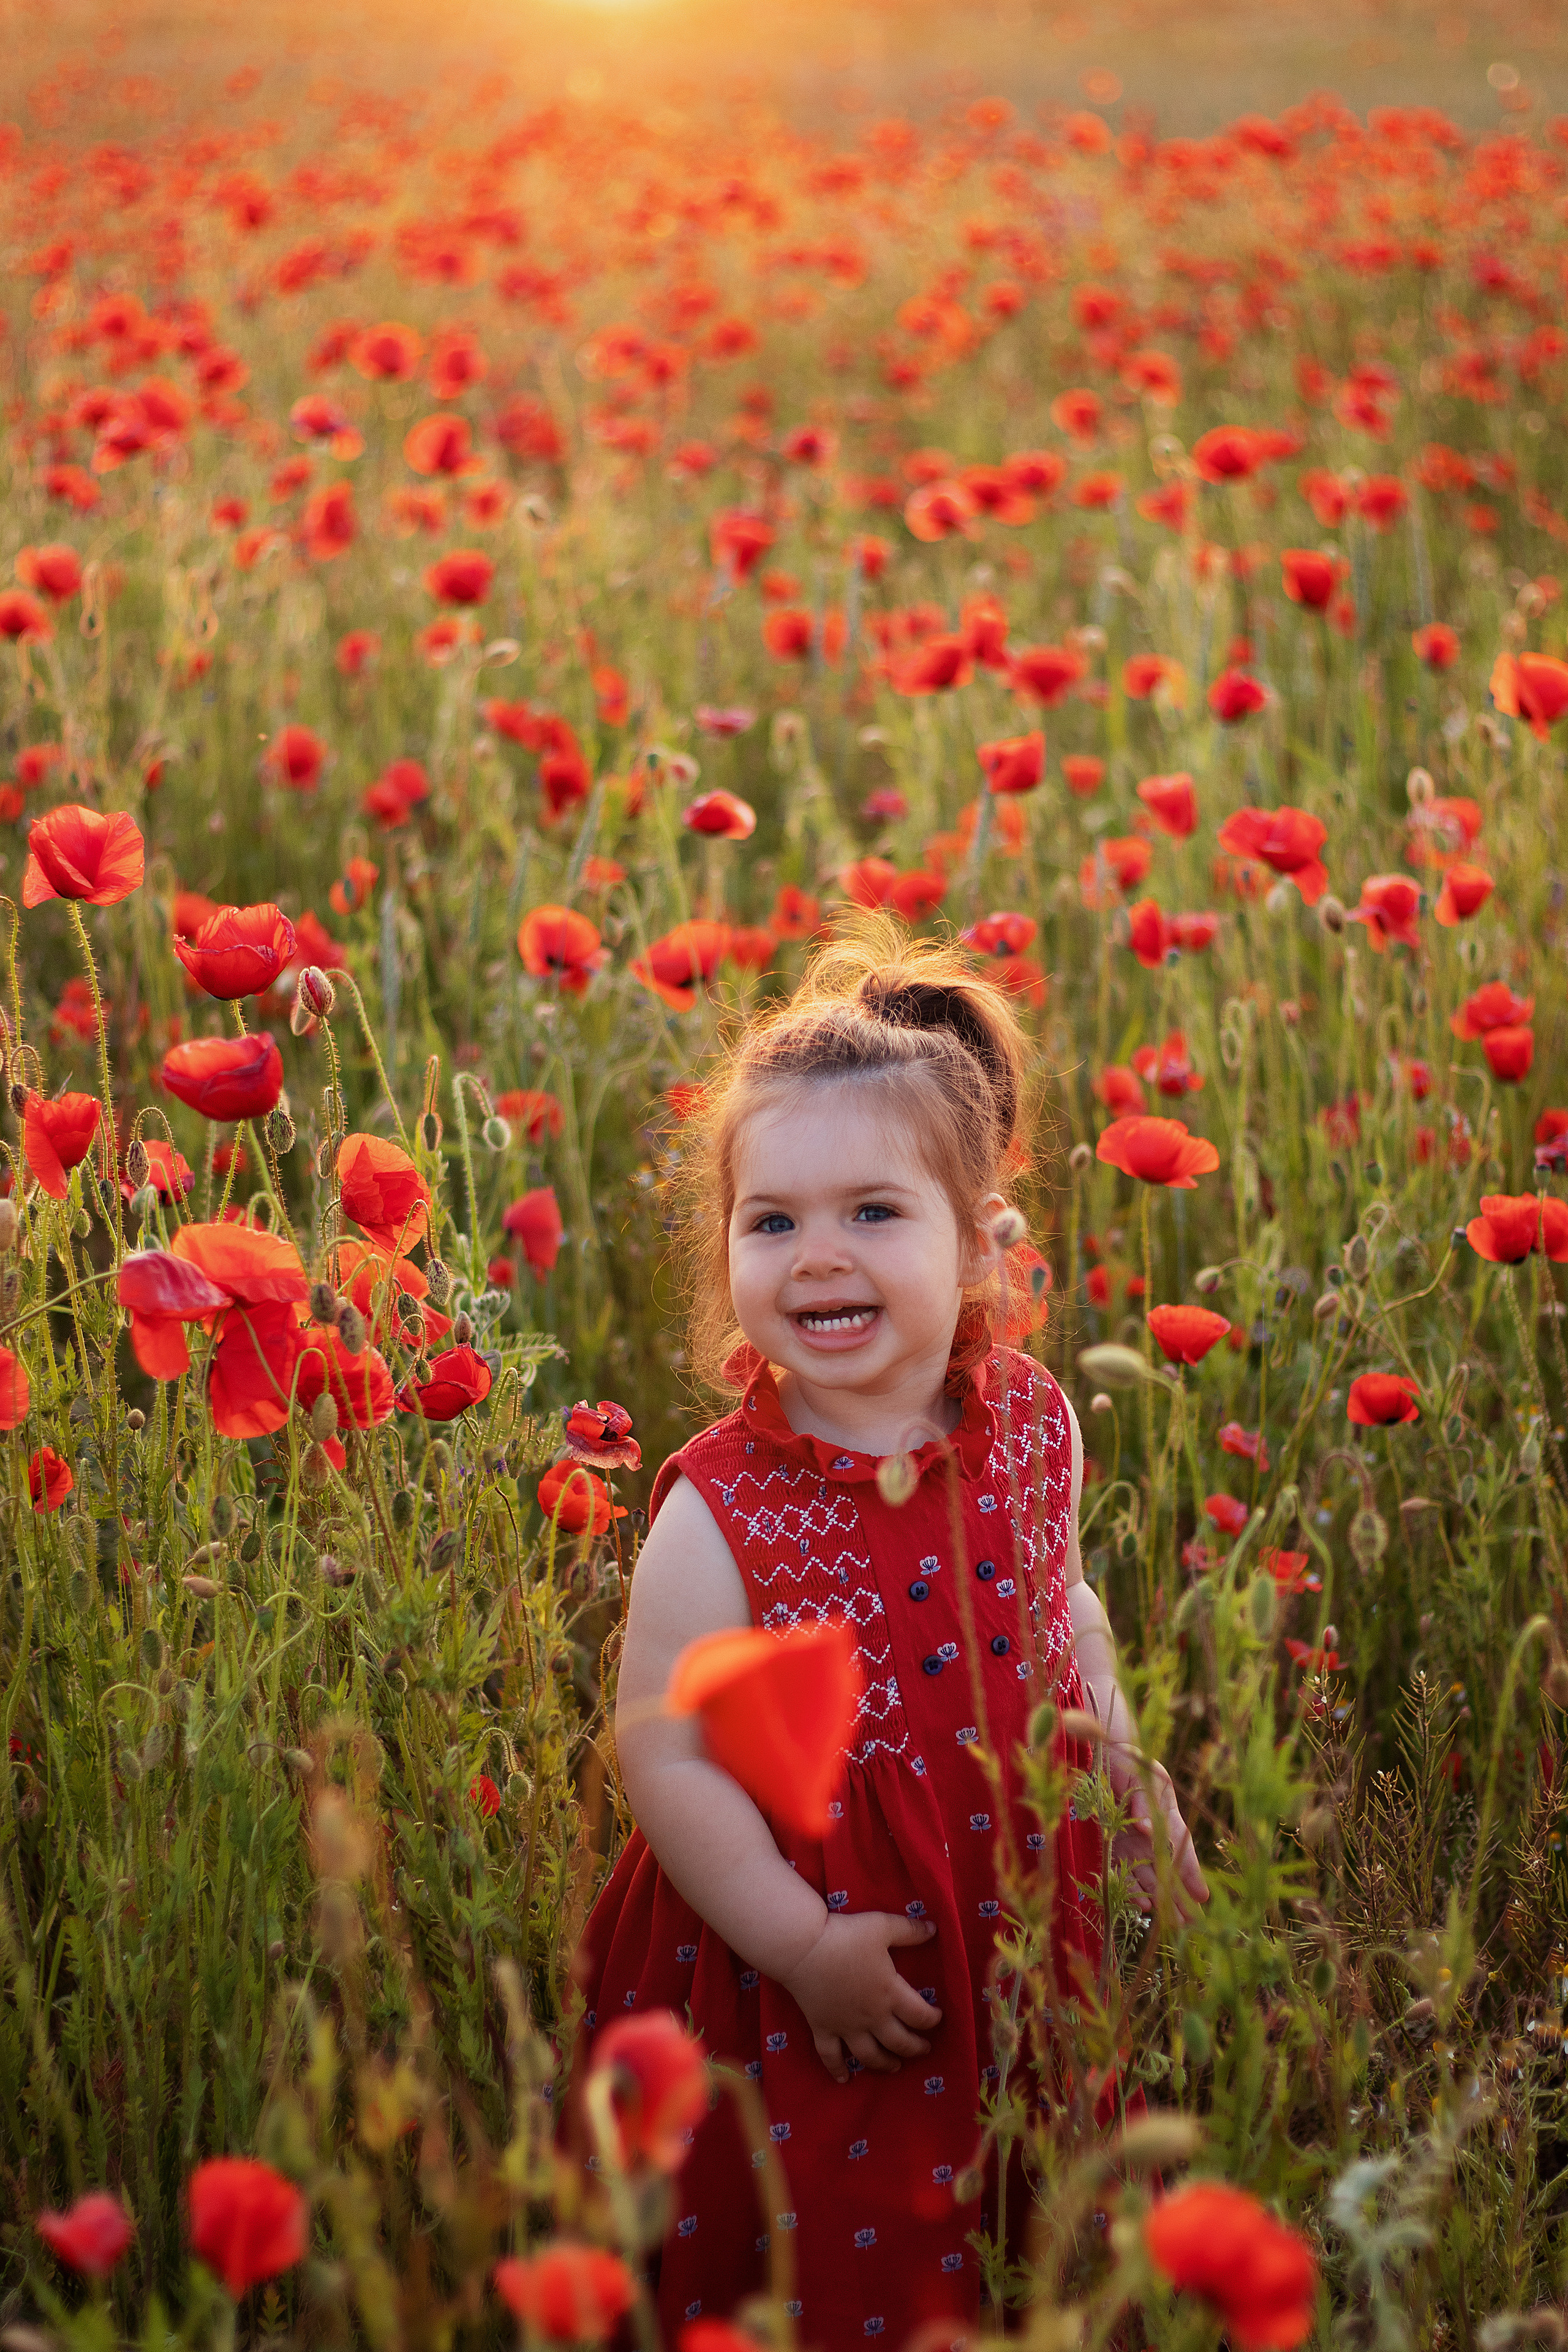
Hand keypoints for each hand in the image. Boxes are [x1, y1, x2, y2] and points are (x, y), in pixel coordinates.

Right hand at [778, 1911, 942, 2083]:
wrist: (804, 1948)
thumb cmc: (846, 1936)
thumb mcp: (883, 1926)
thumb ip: (910, 1930)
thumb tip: (934, 1929)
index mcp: (890, 1993)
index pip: (920, 2015)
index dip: (933, 2019)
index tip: (938, 2017)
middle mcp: (872, 2017)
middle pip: (900, 2042)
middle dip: (916, 2048)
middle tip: (924, 2049)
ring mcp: (847, 2027)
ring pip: (871, 2055)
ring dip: (885, 2064)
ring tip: (896, 2067)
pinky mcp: (823, 2028)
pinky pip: (831, 2056)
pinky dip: (837, 2070)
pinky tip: (844, 2079)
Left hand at [1105, 1748, 1208, 1921]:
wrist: (1103, 1753)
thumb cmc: (1129, 1761)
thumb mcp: (1143, 1772)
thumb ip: (1145, 1799)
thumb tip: (1148, 1828)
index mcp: (1166, 1814)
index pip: (1181, 1848)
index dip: (1191, 1872)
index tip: (1202, 1895)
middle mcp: (1152, 1834)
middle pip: (1169, 1870)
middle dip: (1180, 1896)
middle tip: (1194, 1924)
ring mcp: (1133, 1842)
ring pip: (1150, 1877)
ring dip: (1161, 1900)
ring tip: (1173, 1925)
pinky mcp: (1113, 1845)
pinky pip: (1124, 1873)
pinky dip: (1132, 1890)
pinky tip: (1142, 1907)